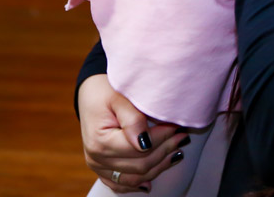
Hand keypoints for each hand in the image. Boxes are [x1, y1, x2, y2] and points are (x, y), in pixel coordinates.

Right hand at [77, 74, 188, 192]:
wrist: (91, 94)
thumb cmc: (106, 91)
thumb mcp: (119, 98)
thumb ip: (132, 120)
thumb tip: (145, 143)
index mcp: (100, 142)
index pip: (140, 149)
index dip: (162, 138)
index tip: (177, 125)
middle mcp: (97, 159)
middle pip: (140, 165)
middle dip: (165, 151)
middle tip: (182, 136)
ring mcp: (98, 167)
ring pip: (136, 177)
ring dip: (159, 166)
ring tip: (177, 150)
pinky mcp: (102, 170)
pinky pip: (123, 183)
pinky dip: (142, 179)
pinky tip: (156, 171)